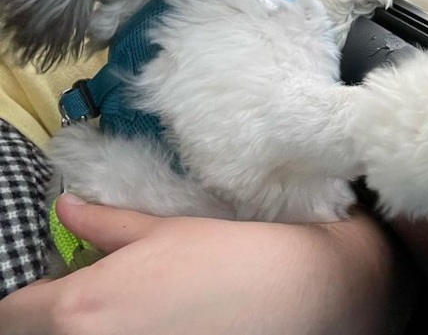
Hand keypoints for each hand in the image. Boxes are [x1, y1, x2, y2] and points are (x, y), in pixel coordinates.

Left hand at [0, 194, 400, 334]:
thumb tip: (68, 208)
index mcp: (79, 309)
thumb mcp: (164, 233)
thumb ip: (107, 225)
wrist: (296, 294)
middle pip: (39, 334)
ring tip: (135, 311)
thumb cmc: (229, 256)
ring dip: (92, 329)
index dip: (30, 297)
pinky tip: (162, 326)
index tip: (55, 287)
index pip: (11, 314)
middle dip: (57, 316)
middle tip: (99, 298)